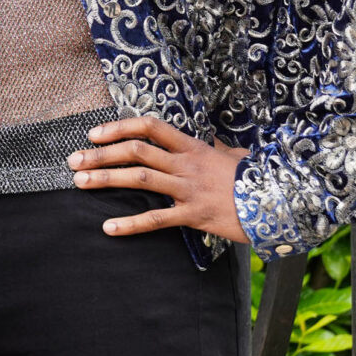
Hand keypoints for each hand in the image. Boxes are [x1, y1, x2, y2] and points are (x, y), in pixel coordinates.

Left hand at [68, 116, 250, 244]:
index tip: (93, 134)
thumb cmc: (256, 178)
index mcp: (193, 147)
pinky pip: (156, 219)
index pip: (150, 127)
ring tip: (79, 183)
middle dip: (100, 155)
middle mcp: (186, 164)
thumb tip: (213, 144)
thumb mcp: (235, 156)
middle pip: (136, 151)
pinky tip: (108, 228)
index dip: (119, 127)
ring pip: (140, 179)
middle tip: (74, 161)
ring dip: (106, 179)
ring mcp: (189, 189)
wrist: (281, 202)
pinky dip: (130, 225)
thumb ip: (217, 149)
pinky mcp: (194, 216)